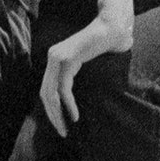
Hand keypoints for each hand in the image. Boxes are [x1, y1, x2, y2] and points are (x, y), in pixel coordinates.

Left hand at [38, 14, 134, 135]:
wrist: (114, 28)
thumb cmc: (106, 46)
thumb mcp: (86, 64)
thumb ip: (76, 76)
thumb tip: (72, 100)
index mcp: (55, 59)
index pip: (46, 90)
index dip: (51, 109)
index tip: (60, 125)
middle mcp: (52, 57)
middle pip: (45, 93)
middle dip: (52, 115)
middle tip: (61, 132)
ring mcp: (58, 57)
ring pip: (51, 93)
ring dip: (58, 114)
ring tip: (66, 128)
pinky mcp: (68, 59)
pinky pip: (63, 88)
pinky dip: (68, 104)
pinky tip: (75, 116)